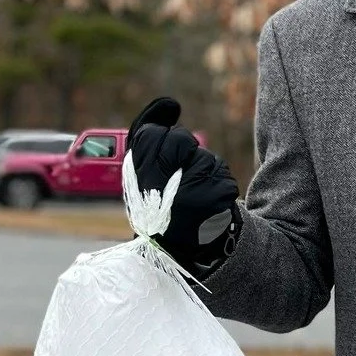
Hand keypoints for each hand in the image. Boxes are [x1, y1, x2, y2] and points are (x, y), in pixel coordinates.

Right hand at [127, 97, 239, 273]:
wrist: (186, 251)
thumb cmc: (164, 207)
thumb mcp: (145, 177)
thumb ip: (150, 140)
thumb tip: (169, 103)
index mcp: (136, 182)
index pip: (149, 136)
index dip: (159, 132)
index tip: (166, 135)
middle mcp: (157, 189)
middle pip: (178, 140)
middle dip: (183, 148)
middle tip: (180, 171)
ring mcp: (187, 194)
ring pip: (202, 156)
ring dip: (202, 167)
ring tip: (193, 191)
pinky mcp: (212, 199)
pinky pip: (220, 171)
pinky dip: (218, 180)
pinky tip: (209, 199)